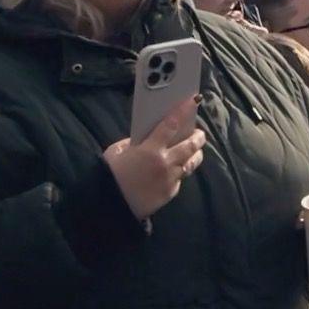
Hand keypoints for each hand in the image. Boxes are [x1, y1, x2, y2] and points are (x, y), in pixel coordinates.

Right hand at [103, 98, 204, 220]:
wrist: (110, 207)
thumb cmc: (110, 175)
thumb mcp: (117, 152)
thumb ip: (133, 142)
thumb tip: (145, 138)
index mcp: (150, 150)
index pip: (172, 125)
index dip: (185, 111)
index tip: (194, 101)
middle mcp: (165, 163)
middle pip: (190, 146)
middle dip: (197, 137)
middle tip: (199, 133)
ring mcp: (170, 179)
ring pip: (191, 164)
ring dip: (195, 155)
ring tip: (195, 150)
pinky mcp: (170, 193)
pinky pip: (180, 179)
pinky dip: (180, 172)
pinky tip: (177, 170)